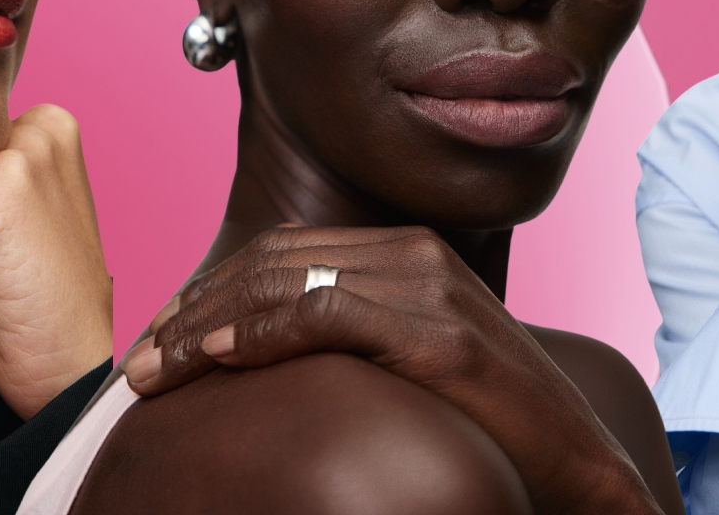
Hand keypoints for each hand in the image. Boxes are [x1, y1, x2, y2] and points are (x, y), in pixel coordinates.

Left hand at [125, 225, 661, 514]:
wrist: (580, 466)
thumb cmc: (489, 426)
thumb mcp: (410, 367)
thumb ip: (354, 343)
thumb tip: (264, 358)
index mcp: (407, 256)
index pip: (282, 253)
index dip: (210, 291)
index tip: (159, 338)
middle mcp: (417, 255)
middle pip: (272, 262)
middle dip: (193, 309)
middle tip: (138, 363)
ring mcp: (432, 288)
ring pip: (286, 281)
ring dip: (206, 324)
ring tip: (155, 370)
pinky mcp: (443, 334)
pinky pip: (327, 313)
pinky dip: (260, 332)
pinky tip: (214, 359)